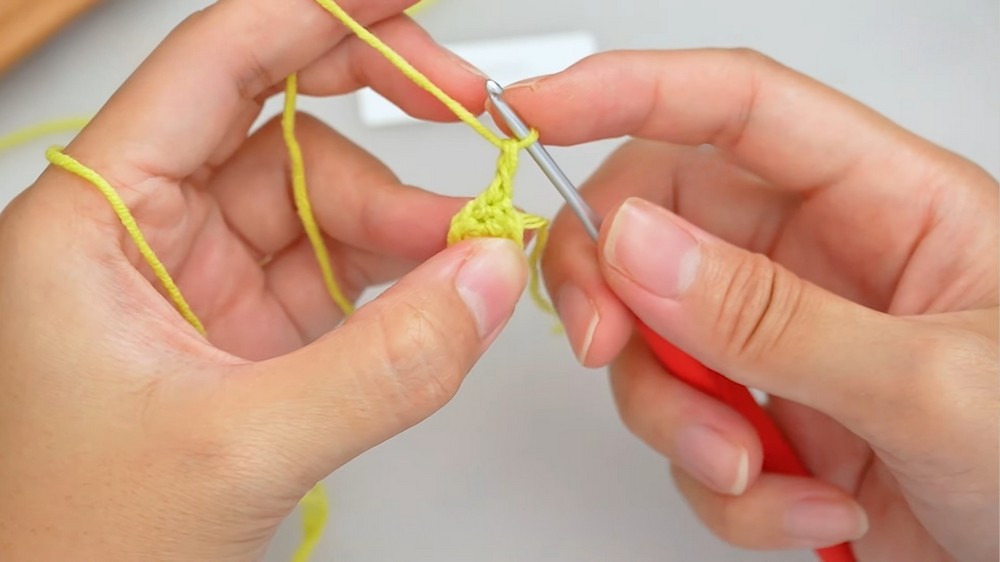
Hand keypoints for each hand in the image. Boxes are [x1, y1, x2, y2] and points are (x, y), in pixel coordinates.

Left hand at [0, 0, 525, 558]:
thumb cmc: (73, 546)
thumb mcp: (234, 449)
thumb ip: (381, 366)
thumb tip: (485, 280)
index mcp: (94, 224)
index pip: (216, 65)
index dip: (316, 13)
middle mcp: (148, 238)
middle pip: (281, 122)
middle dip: (381, 112)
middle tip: (462, 103)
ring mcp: (206, 287)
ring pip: (325, 204)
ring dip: (408, 216)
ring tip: (471, 247)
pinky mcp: (251, 334)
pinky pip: (341, 269)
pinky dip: (402, 270)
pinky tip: (442, 281)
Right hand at [509, 49, 998, 560]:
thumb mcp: (930, 384)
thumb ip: (774, 316)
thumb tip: (637, 245)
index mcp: (885, 203)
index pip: (737, 108)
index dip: (632, 90)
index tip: (537, 113)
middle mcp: (819, 262)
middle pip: (659, 223)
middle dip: (614, 289)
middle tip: (601, 339)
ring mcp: (783, 343)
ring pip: (654, 343)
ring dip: (679, 420)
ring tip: (757, 471)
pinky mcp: (766, 421)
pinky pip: (687, 435)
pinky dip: (725, 488)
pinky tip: (812, 509)